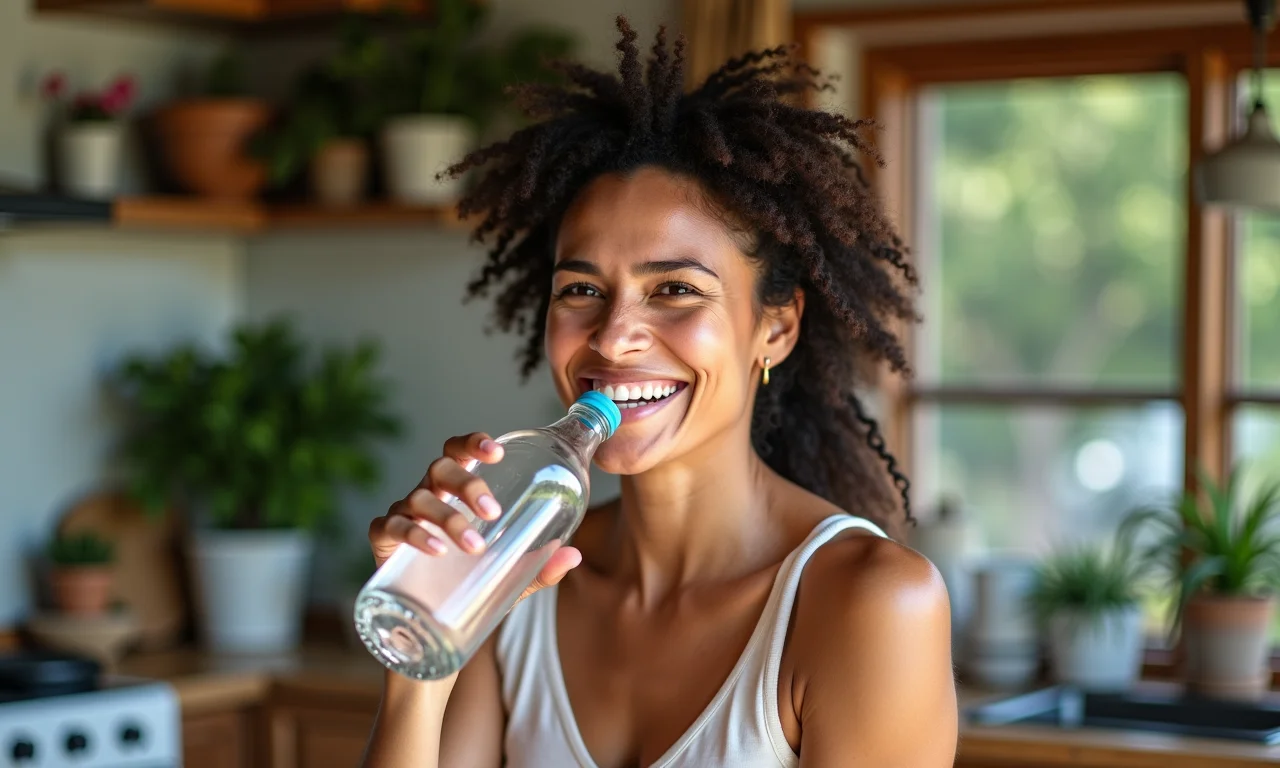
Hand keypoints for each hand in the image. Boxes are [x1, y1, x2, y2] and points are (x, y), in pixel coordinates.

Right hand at [368, 432, 580, 603]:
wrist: (431, 625)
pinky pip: (392, 526)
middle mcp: (429, 494)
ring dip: (449, 518)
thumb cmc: (469, 583)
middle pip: (441, 469)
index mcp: (455, 491)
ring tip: (475, 546)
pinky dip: (414, 534)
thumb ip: (539, 567)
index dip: (473, 443)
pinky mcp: (384, 540)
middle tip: (494, 511)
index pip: (459, 452)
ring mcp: (403, 514)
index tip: (497, 452)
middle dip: (468, 483)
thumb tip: (571, 556)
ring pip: (420, 498)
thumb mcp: (510, 577)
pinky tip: (436, 550)